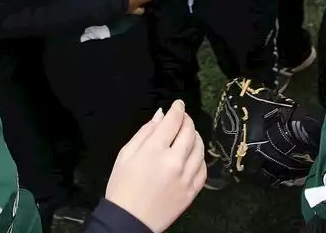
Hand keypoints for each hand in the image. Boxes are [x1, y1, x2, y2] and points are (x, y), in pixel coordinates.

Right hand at [105, 100, 206, 231]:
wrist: (129, 220)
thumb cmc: (122, 187)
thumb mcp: (125, 154)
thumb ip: (145, 132)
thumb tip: (161, 116)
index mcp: (154, 150)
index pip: (173, 121)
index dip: (178, 109)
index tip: (179, 105)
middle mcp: (174, 161)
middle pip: (189, 132)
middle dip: (187, 120)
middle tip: (183, 117)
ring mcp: (185, 177)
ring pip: (199, 148)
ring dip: (196, 137)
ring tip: (189, 134)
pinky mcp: (192, 191)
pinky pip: (203, 169)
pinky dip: (200, 158)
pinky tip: (193, 155)